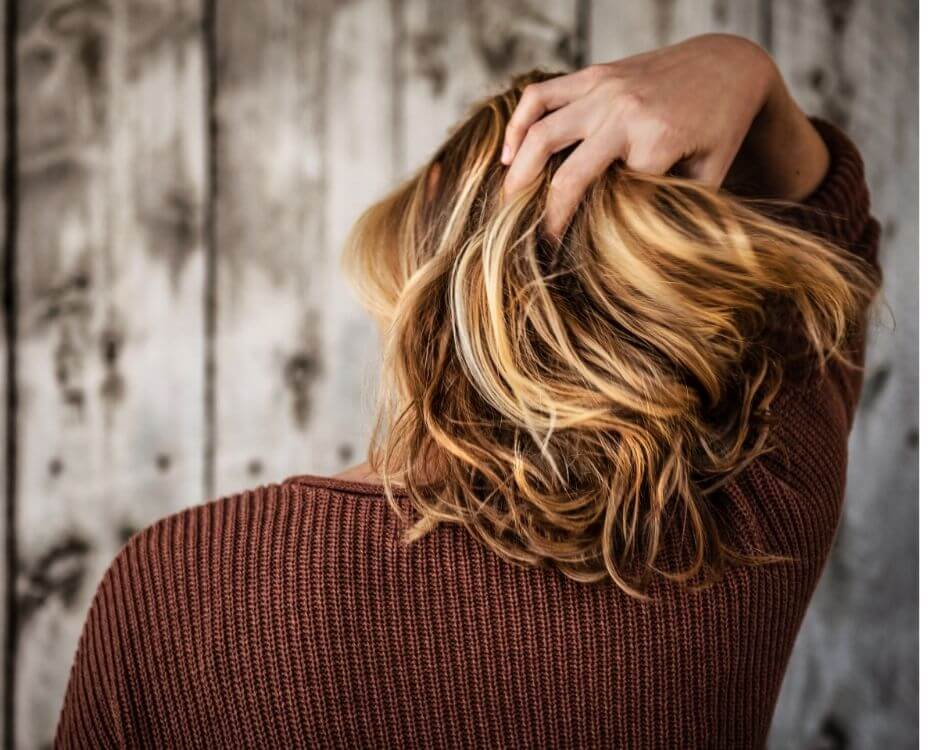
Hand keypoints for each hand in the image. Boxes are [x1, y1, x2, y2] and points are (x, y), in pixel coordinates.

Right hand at [501, 34, 795, 236]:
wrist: (729, 63)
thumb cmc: (721, 127)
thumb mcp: (711, 175)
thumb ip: (676, 208)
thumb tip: (641, 255)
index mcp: (658, 141)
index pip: (610, 201)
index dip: (590, 232)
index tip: (574, 260)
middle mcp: (624, 112)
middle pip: (565, 175)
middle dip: (542, 216)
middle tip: (526, 243)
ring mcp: (603, 89)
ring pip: (540, 132)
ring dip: (517, 173)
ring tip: (506, 203)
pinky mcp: (591, 75)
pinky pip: (539, 96)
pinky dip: (517, 124)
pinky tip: (508, 153)